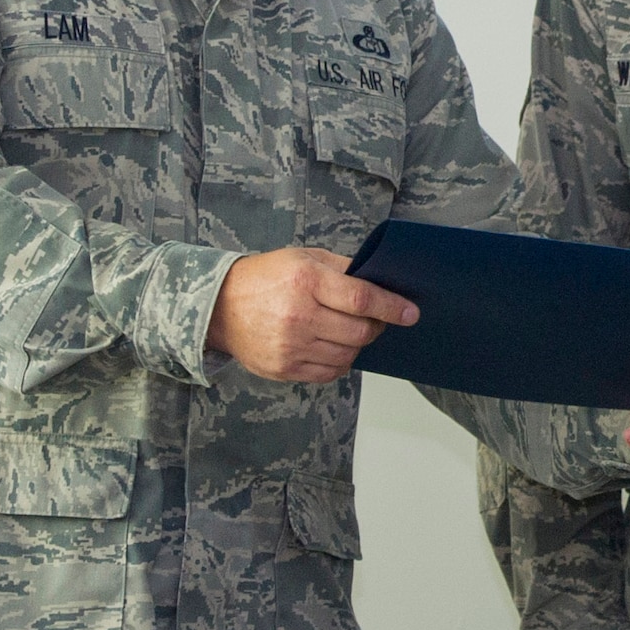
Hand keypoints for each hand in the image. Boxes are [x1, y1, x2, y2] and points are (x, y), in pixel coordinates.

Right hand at [205, 248, 416, 382]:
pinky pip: (330, 372)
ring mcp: (291, 346)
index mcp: (306, 280)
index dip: (392, 307)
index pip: (363, 299)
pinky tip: (330, 345)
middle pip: (360, 331)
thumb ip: (342, 268)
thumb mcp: (303, 257)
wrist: (219, 306)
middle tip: (374, 320)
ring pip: (348, 354)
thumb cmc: (265, 277)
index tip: (410, 313)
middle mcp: (299, 315)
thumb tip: (381, 281)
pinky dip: (339, 360)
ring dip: (357, 344)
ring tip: (346, 329)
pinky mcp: (284, 368)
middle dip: (376, 327)